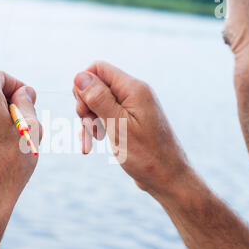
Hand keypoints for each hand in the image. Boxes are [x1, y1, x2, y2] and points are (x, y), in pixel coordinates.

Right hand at [73, 61, 189, 198]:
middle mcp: (134, 94)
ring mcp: (132, 108)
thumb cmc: (146, 155)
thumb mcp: (117, 126)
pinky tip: (92, 145)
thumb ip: (98, 99)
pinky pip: (106, 117)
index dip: (83, 85)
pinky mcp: (130, 122)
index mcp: (133, 89)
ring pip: (98, 103)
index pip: (98, 68)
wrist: (168, 179)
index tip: (84, 110)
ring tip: (94, 140)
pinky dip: (97, 129)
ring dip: (89, 121)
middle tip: (90, 126)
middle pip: (96, 85)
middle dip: (85, 106)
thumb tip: (79, 75)